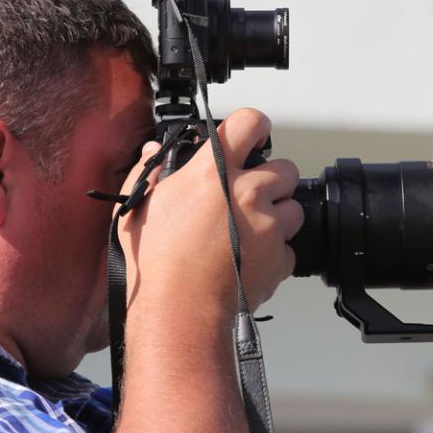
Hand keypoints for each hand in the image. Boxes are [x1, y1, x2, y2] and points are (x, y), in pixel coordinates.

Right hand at [117, 108, 302, 318]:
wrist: (179, 310)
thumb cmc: (156, 262)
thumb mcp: (138, 207)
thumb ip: (149, 171)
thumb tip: (154, 150)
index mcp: (214, 172)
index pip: (250, 122)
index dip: (253, 127)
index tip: (251, 137)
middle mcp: (248, 193)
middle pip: (285, 168)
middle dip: (271, 181)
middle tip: (248, 198)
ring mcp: (269, 227)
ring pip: (293, 209)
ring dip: (277, 217)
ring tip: (248, 234)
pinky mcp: (280, 259)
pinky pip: (289, 249)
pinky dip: (275, 255)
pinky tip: (249, 261)